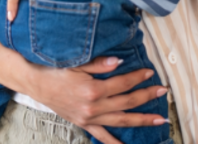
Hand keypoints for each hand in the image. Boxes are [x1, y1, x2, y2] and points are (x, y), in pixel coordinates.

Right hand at [22, 57, 168, 143]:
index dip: (138, 77)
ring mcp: (89, 118)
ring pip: (121, 120)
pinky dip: (115, 143)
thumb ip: (100, 64)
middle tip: (163, 91)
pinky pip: (102, 136)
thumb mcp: (76, 63)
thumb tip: (120, 62)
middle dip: (147, 96)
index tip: (150, 73)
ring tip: (159, 119)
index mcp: (93, 89)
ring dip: (142, 120)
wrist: (34, 82)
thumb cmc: (54, 69)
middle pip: (127, 102)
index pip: (123, 83)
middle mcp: (93, 106)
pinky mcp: (84, 123)